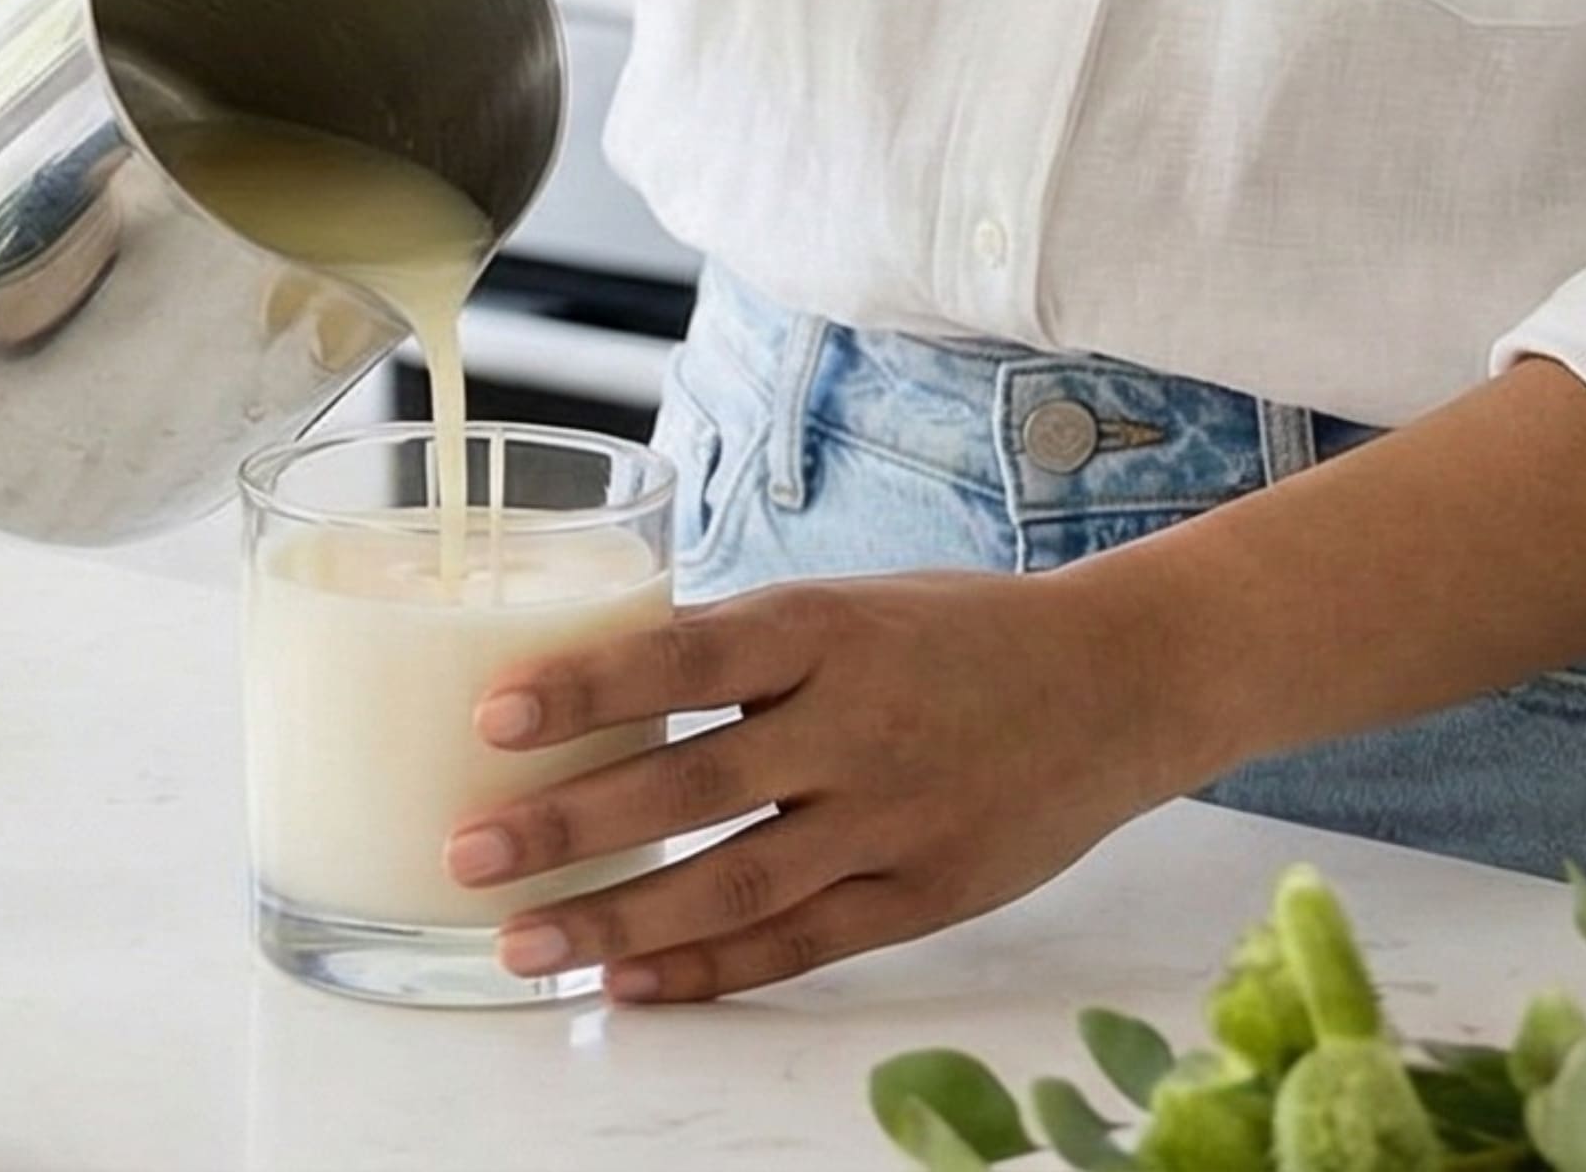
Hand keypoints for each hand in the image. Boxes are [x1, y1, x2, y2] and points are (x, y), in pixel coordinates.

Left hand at [446, 567, 1196, 1003]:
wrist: (1114, 683)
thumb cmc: (956, 631)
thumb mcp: (847, 604)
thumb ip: (745, 648)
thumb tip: (604, 678)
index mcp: (827, 627)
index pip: (687, 653)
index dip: (588, 686)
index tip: (492, 713)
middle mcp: (855, 724)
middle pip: (693, 781)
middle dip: (572, 825)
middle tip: (471, 854)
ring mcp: (891, 819)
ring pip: (735, 881)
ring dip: (618, 919)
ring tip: (522, 943)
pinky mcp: (921, 896)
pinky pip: (800, 945)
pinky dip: (710, 967)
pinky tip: (631, 980)